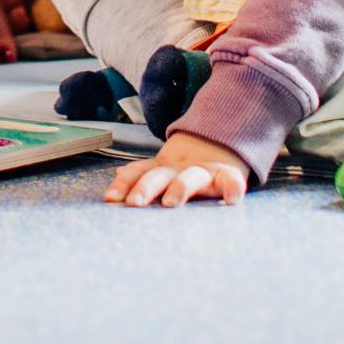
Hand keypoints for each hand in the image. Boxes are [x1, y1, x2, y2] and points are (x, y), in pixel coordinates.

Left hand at [105, 132, 248, 207]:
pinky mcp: (229, 175)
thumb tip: (116, 179)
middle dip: (146, 188)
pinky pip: (232, 181)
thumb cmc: (188, 167)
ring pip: (191, 177)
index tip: (110, 199)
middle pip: (160, 176)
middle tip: (135, 202)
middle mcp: (180, 169)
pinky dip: (232, 187)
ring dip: (180, 187)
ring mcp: (205, 172)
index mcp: (163, 168)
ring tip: (171, 201)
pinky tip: (232, 198)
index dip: (123, 183)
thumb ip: (144, 175)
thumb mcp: (166, 169)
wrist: (224, 140)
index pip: (139, 172)